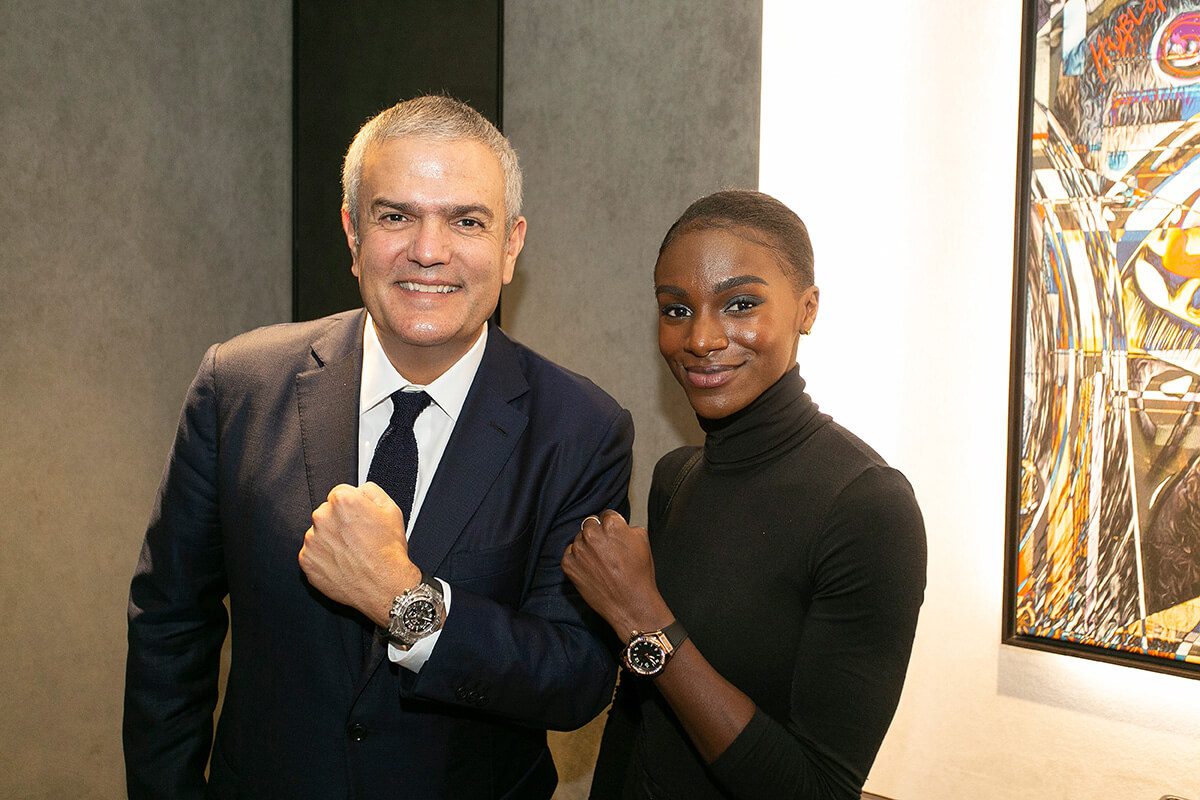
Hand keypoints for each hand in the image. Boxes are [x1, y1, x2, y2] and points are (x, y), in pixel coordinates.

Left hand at [299, 482, 420, 626]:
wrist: (385, 585)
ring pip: (318, 534)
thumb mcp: (392, 509)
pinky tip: (341, 563)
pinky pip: (312, 554)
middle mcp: (322, 518)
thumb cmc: (389, 550)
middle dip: (339, 522)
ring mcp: (312, 541)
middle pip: (327, 512)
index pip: (339, 493)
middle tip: (357, 537)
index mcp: (342, 501)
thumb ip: (371, 491)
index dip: (352, 506)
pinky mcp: (307, 562)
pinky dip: (324, 558)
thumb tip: (359, 490)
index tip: (359, 518)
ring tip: (350, 553)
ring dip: (330, 540)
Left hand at [562, 510, 672, 637]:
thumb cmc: (639, 575)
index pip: (606, 515)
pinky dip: (577, 560)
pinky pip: (569, 554)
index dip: (611, 525)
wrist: (630, 603)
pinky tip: (591, 569)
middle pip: (590, 524)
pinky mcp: (569, 565)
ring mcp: (578, 550)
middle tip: (606, 549)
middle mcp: (592, 534)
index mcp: (611, 525)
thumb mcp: (642, 542)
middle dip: (597, 534)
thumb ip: (629, 528)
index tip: (613, 535)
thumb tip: (622, 525)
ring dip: (587, 547)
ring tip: (600, 562)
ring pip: (579, 539)